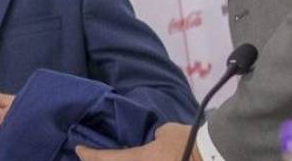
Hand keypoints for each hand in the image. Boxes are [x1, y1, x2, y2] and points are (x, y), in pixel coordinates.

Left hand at [75, 123, 196, 160]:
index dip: (89, 155)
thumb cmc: (188, 142)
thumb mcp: (164, 132)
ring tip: (110, 158)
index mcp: (138, 160)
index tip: (78, 149)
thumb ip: (150, 138)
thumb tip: (148, 141)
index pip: (105, 159)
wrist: (213, 156)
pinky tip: (133, 159)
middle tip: (92, 158)